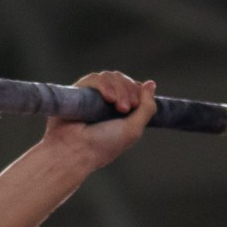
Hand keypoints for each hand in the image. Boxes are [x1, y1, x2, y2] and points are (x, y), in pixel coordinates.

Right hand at [42, 70, 156, 174]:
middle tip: (124, 109)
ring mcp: (93, 95)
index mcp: (121, 111)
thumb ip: (147, 107)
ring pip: (111, 76)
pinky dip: (104, 85)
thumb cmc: (104, 145)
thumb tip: (151, 83)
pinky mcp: (79, 91)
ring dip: (118, 88)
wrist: (75, 150)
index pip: (134, 88)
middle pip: (123, 80)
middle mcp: (107, 101)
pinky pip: (95, 78)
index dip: (137, 92)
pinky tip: (107, 98)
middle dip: (128, 91)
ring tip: (116, 105)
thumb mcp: (134, 129)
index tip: (134, 107)